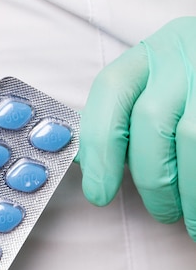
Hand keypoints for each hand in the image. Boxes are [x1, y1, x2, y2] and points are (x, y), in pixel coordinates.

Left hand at [79, 17, 195, 239]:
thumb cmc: (186, 85)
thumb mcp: (152, 87)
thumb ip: (118, 119)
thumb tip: (84, 160)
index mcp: (147, 55)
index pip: (110, 91)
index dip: (99, 147)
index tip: (98, 194)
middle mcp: (181, 52)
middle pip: (152, 120)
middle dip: (152, 179)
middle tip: (162, 213)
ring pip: (193, 136)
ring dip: (189, 189)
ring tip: (191, 217)